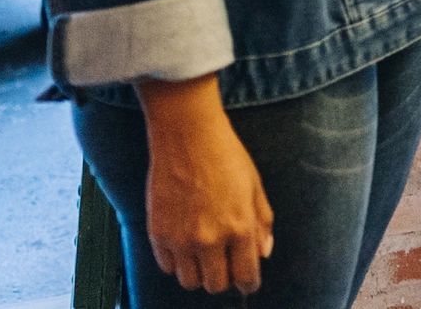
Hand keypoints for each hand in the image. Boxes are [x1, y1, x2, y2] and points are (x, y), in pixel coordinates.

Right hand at [138, 77, 272, 294]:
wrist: (187, 135)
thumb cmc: (226, 156)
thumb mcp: (255, 185)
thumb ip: (262, 222)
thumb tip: (263, 253)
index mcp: (240, 227)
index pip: (246, 276)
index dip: (249, 283)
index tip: (247, 282)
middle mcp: (210, 239)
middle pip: (216, 285)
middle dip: (224, 278)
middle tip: (225, 263)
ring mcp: (181, 239)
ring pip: (190, 282)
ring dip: (199, 273)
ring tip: (203, 254)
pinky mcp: (157, 233)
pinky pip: (167, 267)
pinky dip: (176, 262)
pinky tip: (183, 243)